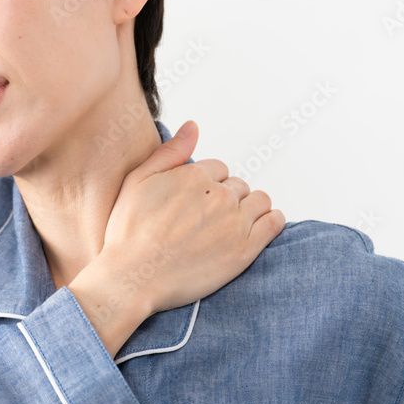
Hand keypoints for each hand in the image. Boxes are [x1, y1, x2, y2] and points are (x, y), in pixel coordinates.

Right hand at [100, 119, 284, 315]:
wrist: (132, 277)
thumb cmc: (128, 231)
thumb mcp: (138, 181)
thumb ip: (170, 151)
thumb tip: (194, 125)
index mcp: (193, 175)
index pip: (218, 169)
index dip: (207, 185)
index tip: (196, 204)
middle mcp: (218, 195)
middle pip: (238, 185)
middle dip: (226, 198)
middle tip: (208, 221)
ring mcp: (235, 222)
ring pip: (259, 200)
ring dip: (250, 208)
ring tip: (231, 226)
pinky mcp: (246, 248)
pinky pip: (275, 222)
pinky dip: (271, 220)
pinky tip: (259, 227)